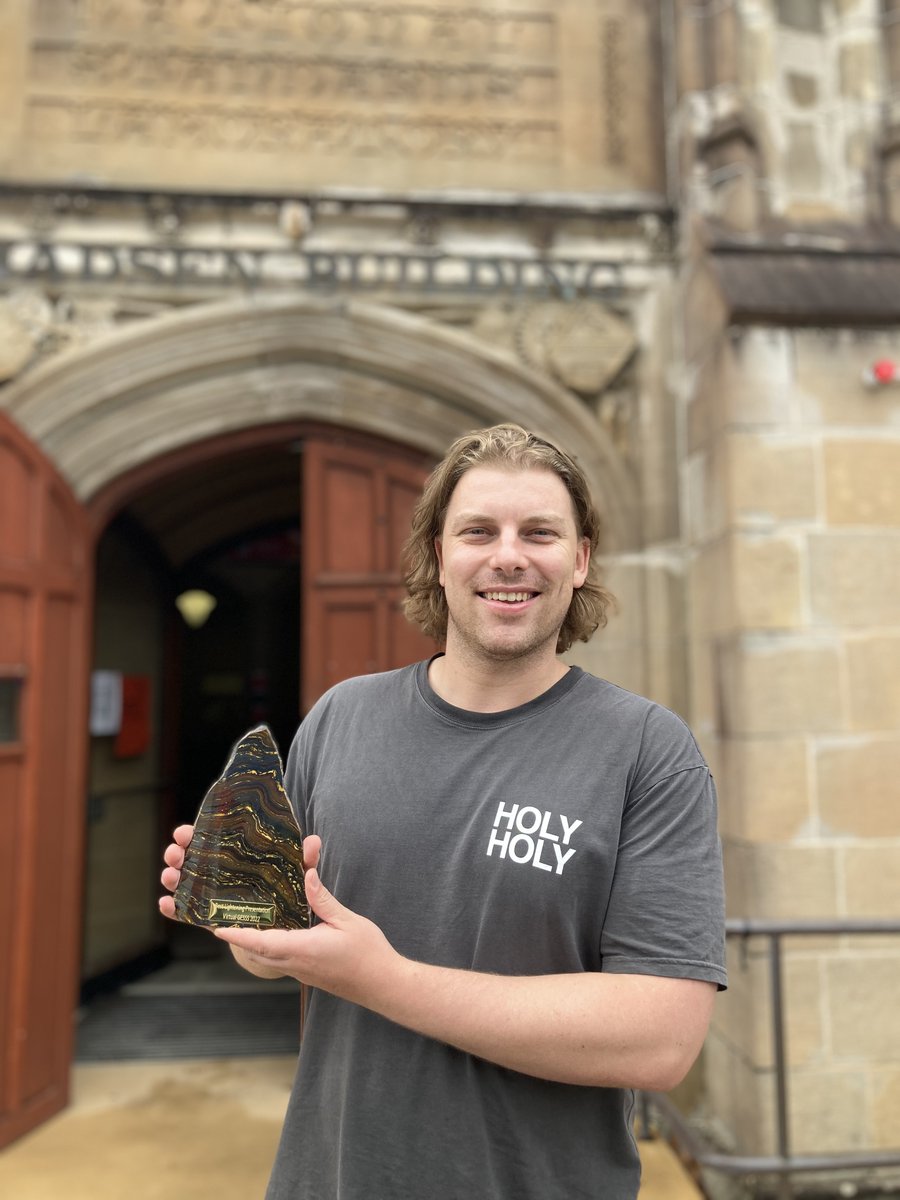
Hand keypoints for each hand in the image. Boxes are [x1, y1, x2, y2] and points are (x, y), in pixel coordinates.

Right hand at [157, 827, 322, 919]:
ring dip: (172, 877)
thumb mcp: (296, 874)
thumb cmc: (285, 890)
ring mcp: (210, 893)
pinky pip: (186, 913)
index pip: (209, 838)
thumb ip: (305, 860)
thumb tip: (313, 841)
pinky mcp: (208, 916)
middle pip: (190, 857)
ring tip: (170, 876)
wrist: (282, 926)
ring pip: (183, 882)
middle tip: (176, 853)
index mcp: (234, 853)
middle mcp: (217, 870)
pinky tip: (166, 904)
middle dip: (177, 852)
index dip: (192, 833)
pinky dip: (173, 909)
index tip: (185, 831)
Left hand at [213, 867, 397, 1003]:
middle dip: (239, 938)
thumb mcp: (346, 919)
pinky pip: (278, 961)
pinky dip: (267, 948)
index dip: (239, 936)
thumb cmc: (367, 953)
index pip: (262, 943)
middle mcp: (296, 963)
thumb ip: (322, 898)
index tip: (218, 929)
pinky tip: (272, 933)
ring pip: (266, 958)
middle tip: (223, 919)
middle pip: (257, 953)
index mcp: (303, 949)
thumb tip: (306, 874)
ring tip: (241, 924)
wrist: (383, 984)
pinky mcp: (306, 973)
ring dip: (251, 944)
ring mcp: (300, 971)